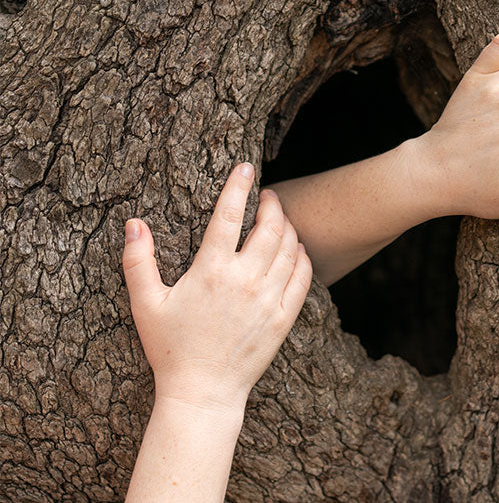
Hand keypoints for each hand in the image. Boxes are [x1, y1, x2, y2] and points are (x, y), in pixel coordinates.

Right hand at [122, 162, 312, 411]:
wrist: (204, 392)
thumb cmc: (170, 349)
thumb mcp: (146, 304)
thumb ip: (138, 261)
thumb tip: (133, 223)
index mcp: (211, 272)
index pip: (229, 216)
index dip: (239, 186)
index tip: (246, 167)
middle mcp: (245, 281)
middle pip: (269, 227)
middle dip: (272, 204)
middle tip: (268, 196)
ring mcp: (269, 299)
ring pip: (290, 248)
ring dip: (288, 226)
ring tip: (281, 219)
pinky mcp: (284, 318)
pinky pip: (303, 277)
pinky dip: (303, 257)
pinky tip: (297, 250)